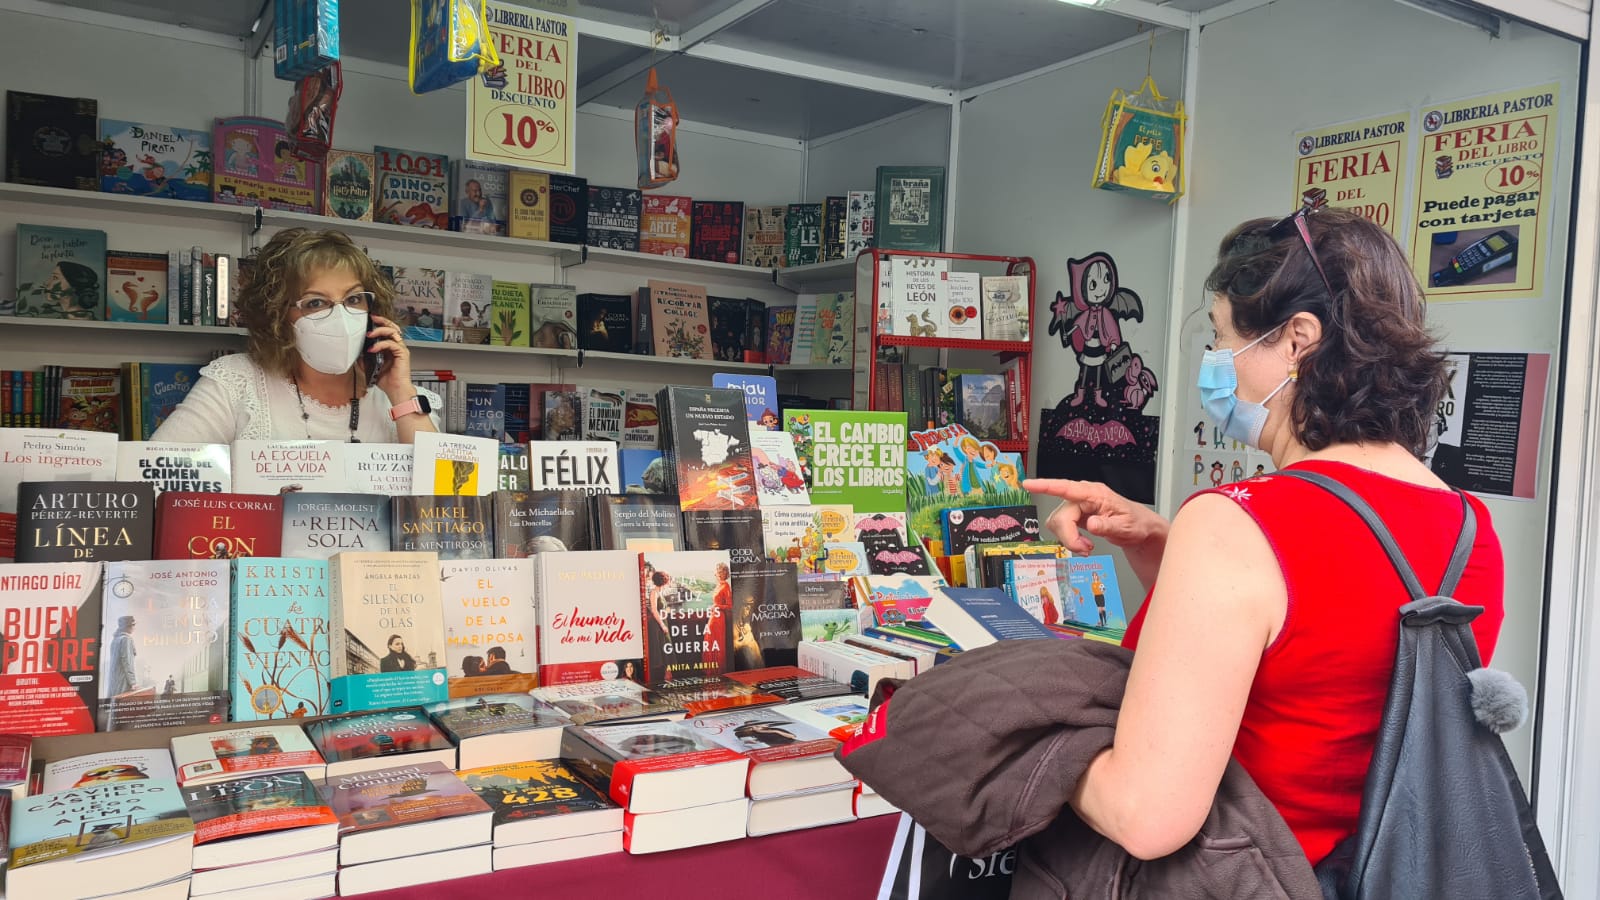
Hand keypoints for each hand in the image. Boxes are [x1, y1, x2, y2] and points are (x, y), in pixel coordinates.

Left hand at [365, 314, 412, 400]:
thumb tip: (357, 353)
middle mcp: (397, 347)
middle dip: (382, 321)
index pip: (387, 331)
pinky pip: (392, 344)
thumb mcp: (371, 367)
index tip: (370, 320)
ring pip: (393, 332)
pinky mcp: (403, 354)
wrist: (396, 390)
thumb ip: (365, 359)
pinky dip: (381, 344)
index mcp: (391, 348)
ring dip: (380, 331)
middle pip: (393, 327)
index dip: (380, 324)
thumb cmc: (388, 381)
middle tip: (373, 319)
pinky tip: (373, 349)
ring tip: (370, 335)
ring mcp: (401, 349)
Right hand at [1021, 478, 1168, 554]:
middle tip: (1085, 549)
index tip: (1028, 484)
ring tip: (1086, 546)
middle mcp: (1083, 497)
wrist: (1139, 529)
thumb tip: (1091, 524)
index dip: (1046, 486)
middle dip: (1069, 537)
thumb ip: (1108, 526)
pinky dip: (1069, 539)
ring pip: (1058, 523)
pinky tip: (1083, 544)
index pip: (1066, 487)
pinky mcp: (1075, 515)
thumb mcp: (1127, 527)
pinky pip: (1061, 527)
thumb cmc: (1136, 523)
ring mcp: (1078, 506)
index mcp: (1095, 494)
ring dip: (1069, 539)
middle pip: (1060, 516)